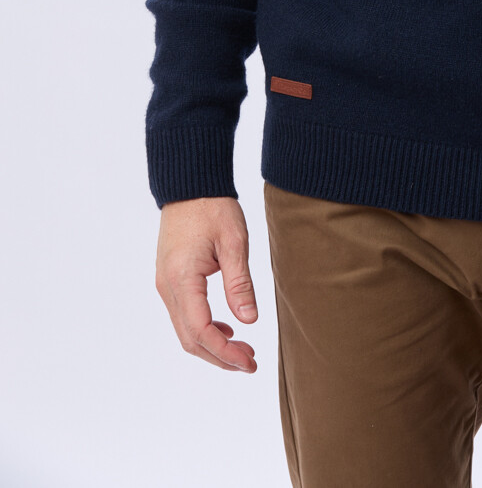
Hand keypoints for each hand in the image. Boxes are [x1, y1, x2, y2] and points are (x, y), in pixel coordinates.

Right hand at [155, 196, 258, 372]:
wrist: (190, 184)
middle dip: (220, 356)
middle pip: (190, 339)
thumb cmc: (213, 207)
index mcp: (182, 279)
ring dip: (212, 345)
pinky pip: (183, 315)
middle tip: (250, 362)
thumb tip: (249, 322)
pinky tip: (227, 328)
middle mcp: (167, 287)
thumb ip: (240, 284)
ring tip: (243, 349)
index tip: (249, 362)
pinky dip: (204, 328)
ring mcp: (165, 284)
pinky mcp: (169, 279)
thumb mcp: (234, 242)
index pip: (201, 331)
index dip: (225, 353)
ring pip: (185, 330)